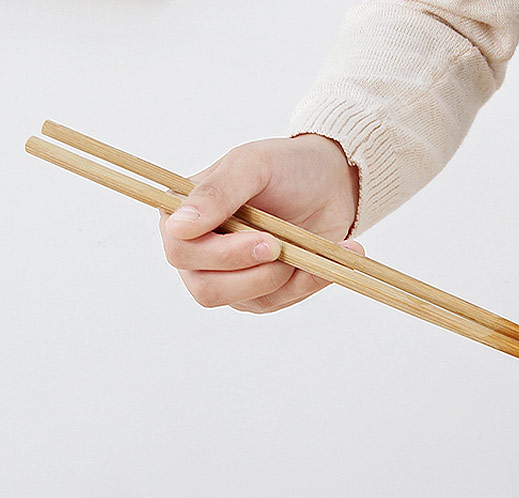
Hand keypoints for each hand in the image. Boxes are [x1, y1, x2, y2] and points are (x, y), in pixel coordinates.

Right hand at [159, 134, 359, 312]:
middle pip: (206, 289)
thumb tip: (177, 226)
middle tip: (282, 246)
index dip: (220, 253)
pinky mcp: (262, 295)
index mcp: (182, 217)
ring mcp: (230, 279)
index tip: (264, 238)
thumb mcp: (252, 165)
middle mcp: (199, 253)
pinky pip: (280, 301)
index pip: (180, 251)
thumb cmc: (285, 167)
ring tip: (308, 245)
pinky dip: (307, 282)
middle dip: (253, 273)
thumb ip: (216, 192)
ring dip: (282, 277)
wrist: (330, 184)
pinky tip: (323, 260)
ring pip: (244, 301)